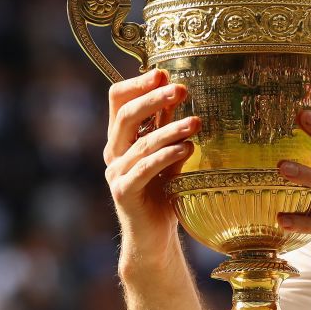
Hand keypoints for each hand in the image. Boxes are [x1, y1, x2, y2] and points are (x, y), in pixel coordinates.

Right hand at [103, 69, 199, 262]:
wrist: (154, 235)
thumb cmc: (164, 190)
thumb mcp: (170, 152)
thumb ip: (169, 126)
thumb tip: (180, 90)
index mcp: (122, 137)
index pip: (119, 100)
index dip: (138, 84)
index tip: (163, 73)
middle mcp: (114, 151)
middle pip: (127, 116)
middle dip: (154, 99)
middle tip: (182, 89)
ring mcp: (115, 173)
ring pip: (141, 143)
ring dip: (171, 129)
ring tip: (196, 122)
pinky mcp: (124, 193)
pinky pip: (144, 169)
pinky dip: (166, 156)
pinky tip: (187, 148)